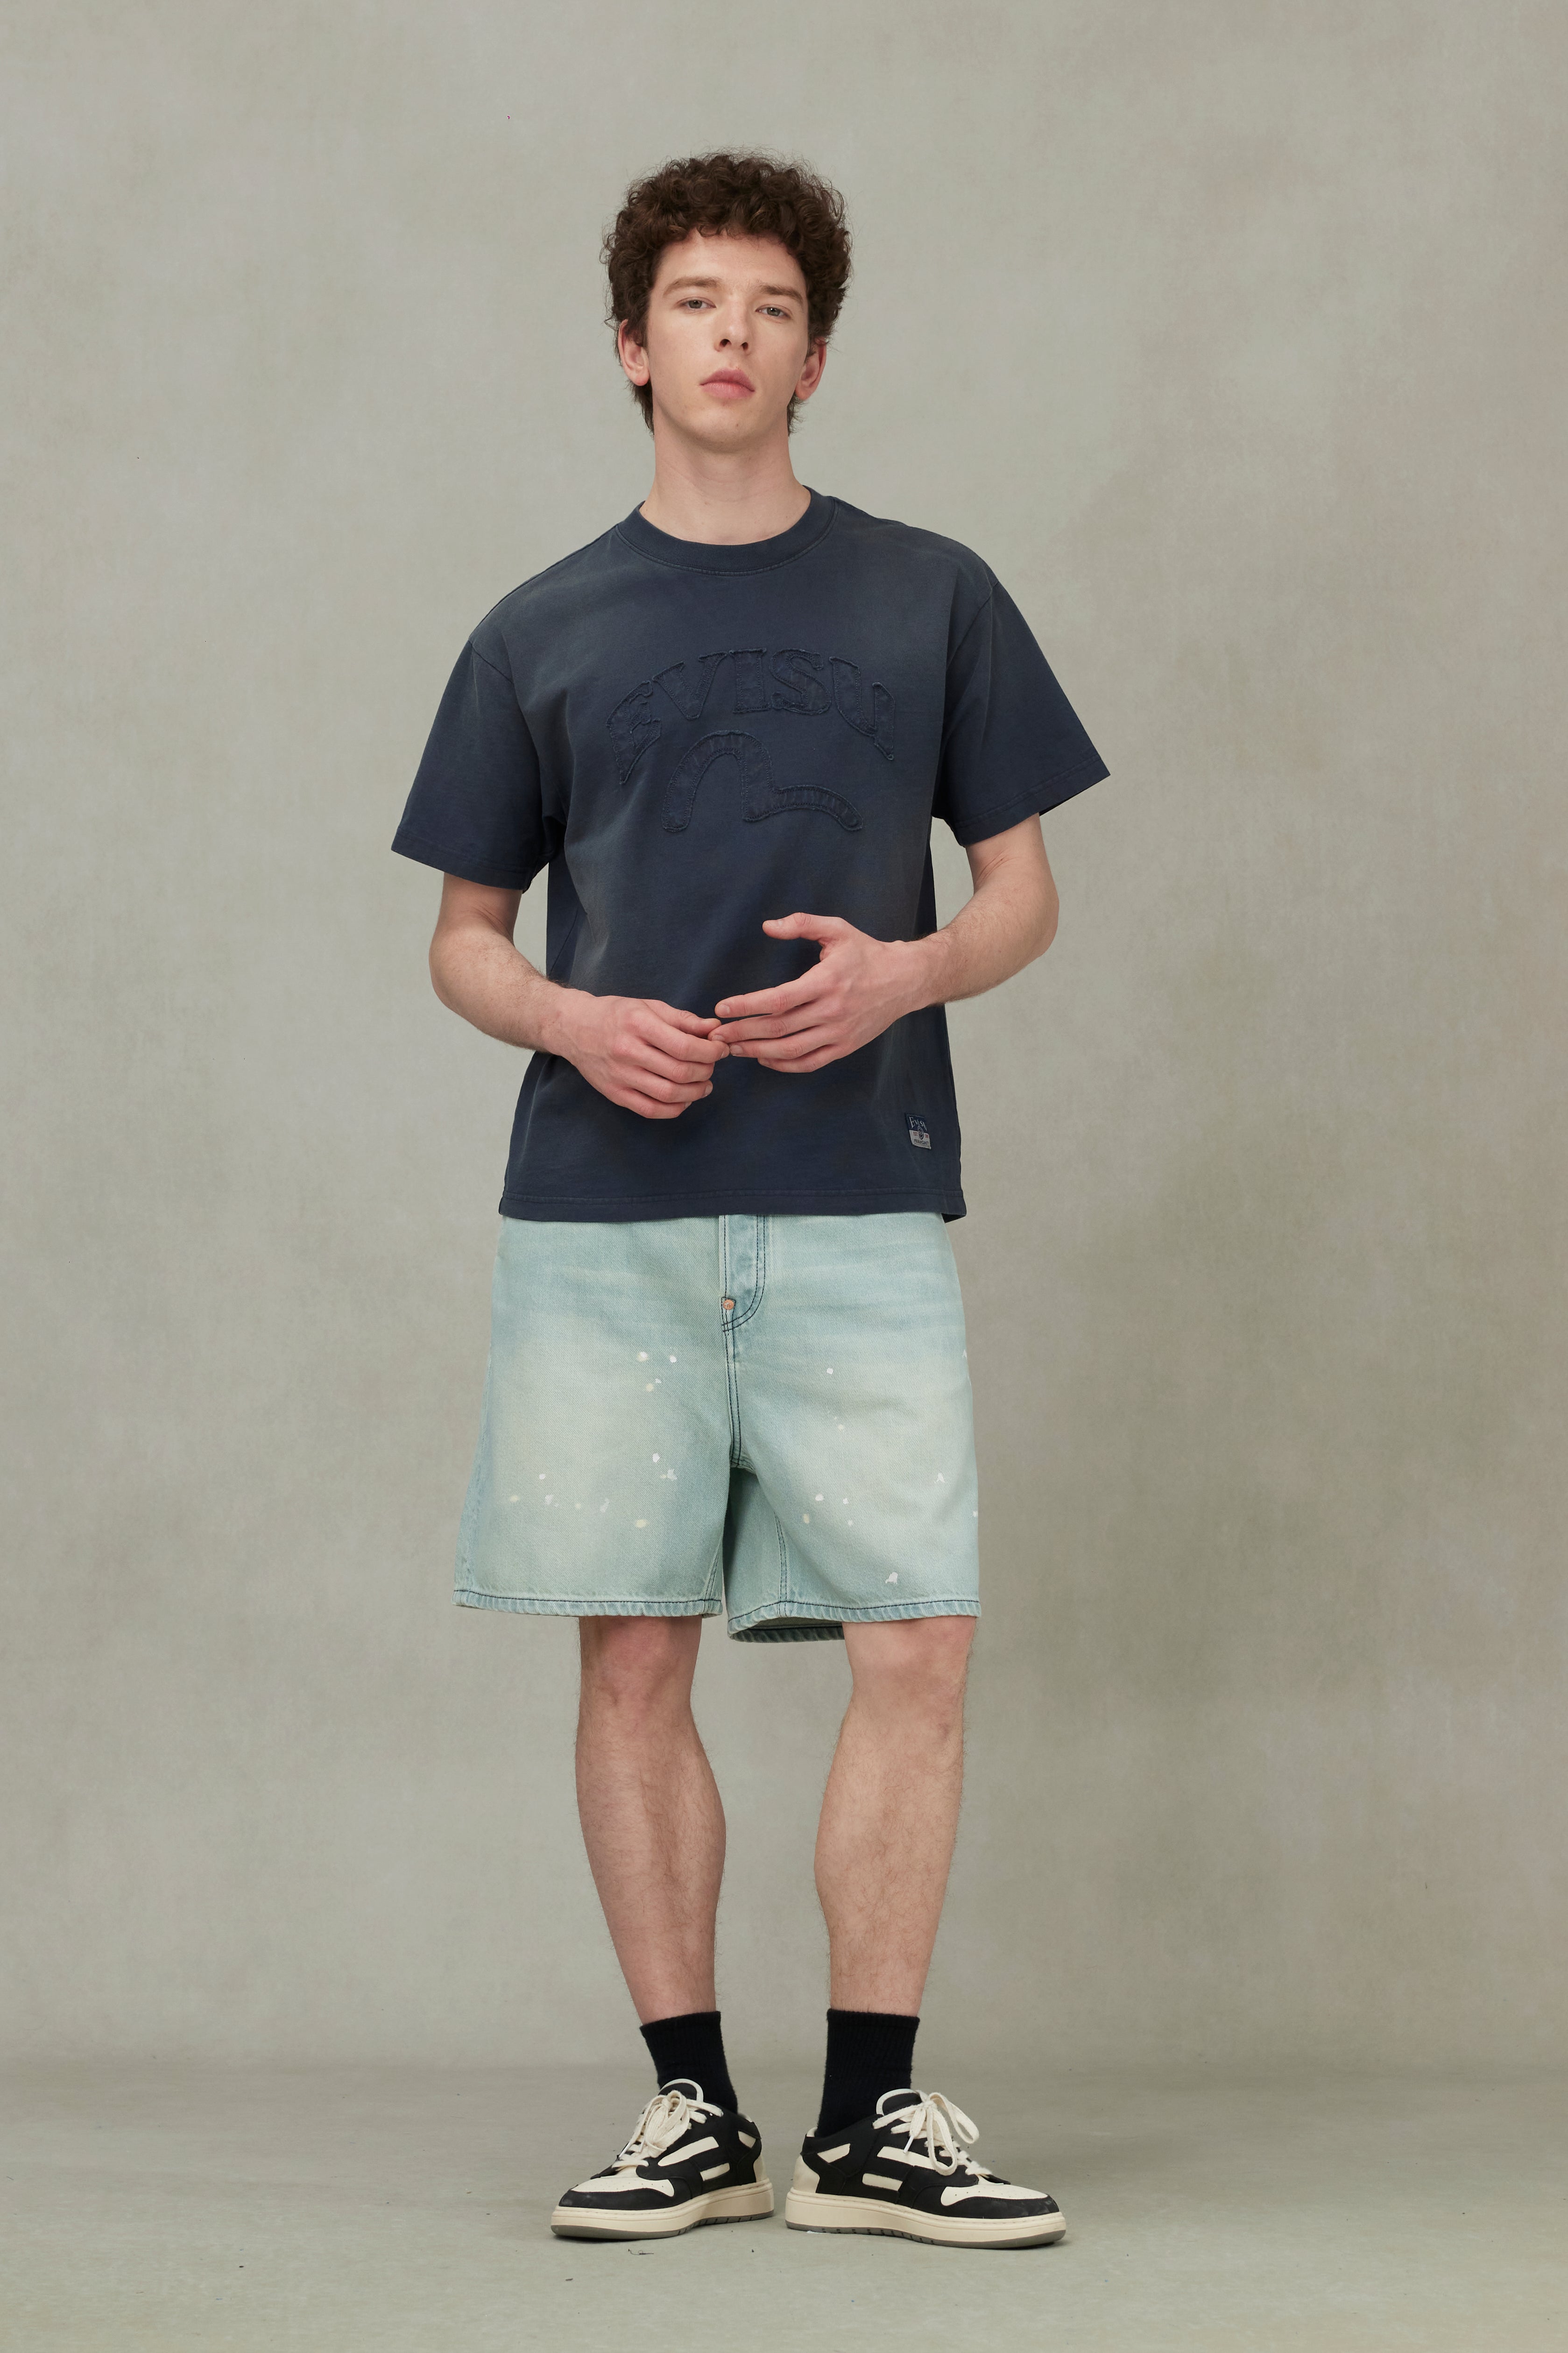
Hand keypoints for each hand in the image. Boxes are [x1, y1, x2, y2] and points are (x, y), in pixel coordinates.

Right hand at [555, 992, 727, 1118]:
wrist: (574, 1027)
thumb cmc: (616, 1014)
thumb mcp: (649, 1007)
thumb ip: (684, 1019)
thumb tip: (714, 1029)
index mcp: (638, 1024)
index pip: (684, 1046)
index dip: (710, 1052)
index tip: (721, 1049)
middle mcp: (627, 1051)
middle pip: (679, 1072)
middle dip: (706, 1071)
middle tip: (712, 1066)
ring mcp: (620, 1075)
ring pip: (668, 1095)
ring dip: (695, 1093)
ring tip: (704, 1085)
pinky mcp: (615, 1094)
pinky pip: (651, 1110)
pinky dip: (674, 1109)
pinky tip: (684, 1100)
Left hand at [711, 914, 927, 1073]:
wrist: (905, 980)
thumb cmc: (867, 953)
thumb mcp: (837, 929)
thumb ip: (802, 923)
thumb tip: (768, 926)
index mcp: (827, 981)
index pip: (779, 999)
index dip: (747, 1006)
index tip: (722, 1008)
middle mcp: (833, 1010)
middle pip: (779, 1029)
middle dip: (742, 1033)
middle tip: (716, 1035)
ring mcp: (839, 1032)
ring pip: (790, 1050)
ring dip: (757, 1051)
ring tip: (733, 1048)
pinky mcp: (845, 1046)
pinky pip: (809, 1063)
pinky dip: (783, 1065)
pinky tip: (763, 1058)